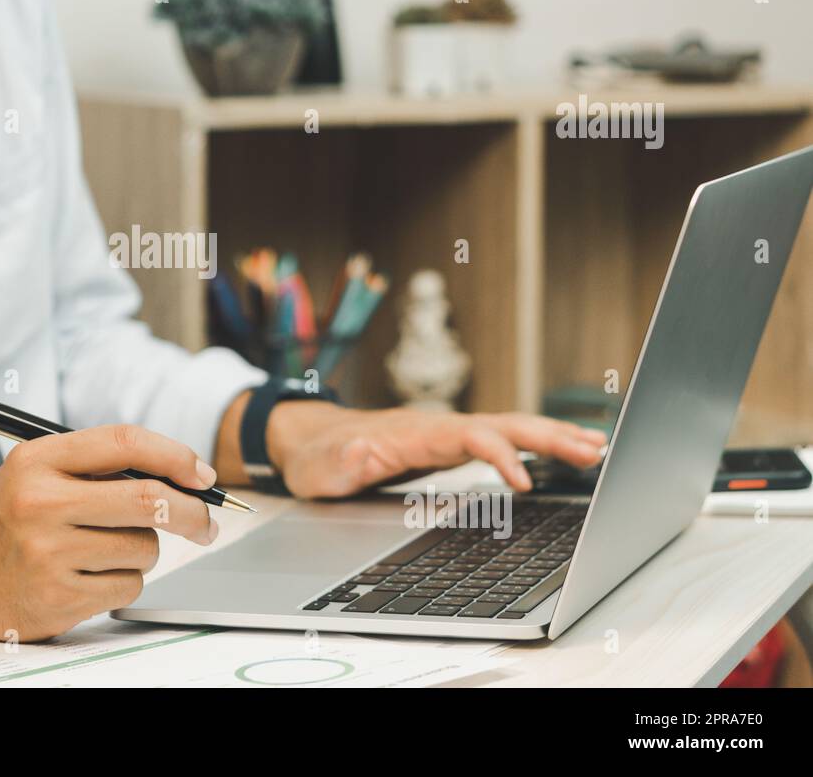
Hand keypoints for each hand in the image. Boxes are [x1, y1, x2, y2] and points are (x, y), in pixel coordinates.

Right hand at [0, 424, 219, 641]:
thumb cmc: (12, 516)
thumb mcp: (39, 472)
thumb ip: (101, 465)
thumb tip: (187, 476)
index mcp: (38, 460)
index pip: (125, 443)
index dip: (176, 456)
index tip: (202, 475)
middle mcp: (40, 504)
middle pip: (149, 499)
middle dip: (193, 512)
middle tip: (207, 522)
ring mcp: (48, 554)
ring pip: (144, 548)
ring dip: (143, 549)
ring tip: (103, 548)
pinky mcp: (58, 598)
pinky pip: (128, 586)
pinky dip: (122, 581)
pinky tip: (87, 576)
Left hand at [261, 400, 606, 498]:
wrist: (309, 440)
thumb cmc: (318, 456)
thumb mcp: (322, 467)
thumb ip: (344, 460)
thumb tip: (363, 452)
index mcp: (415, 432)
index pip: (469, 436)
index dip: (499, 454)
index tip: (525, 483)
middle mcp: (438, 427)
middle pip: (503, 424)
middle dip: (548, 437)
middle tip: (594, 451)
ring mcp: (446, 434)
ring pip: (508, 428)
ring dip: (552, 436)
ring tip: (597, 448)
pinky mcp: (449, 445)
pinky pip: (501, 440)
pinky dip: (535, 445)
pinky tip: (562, 454)